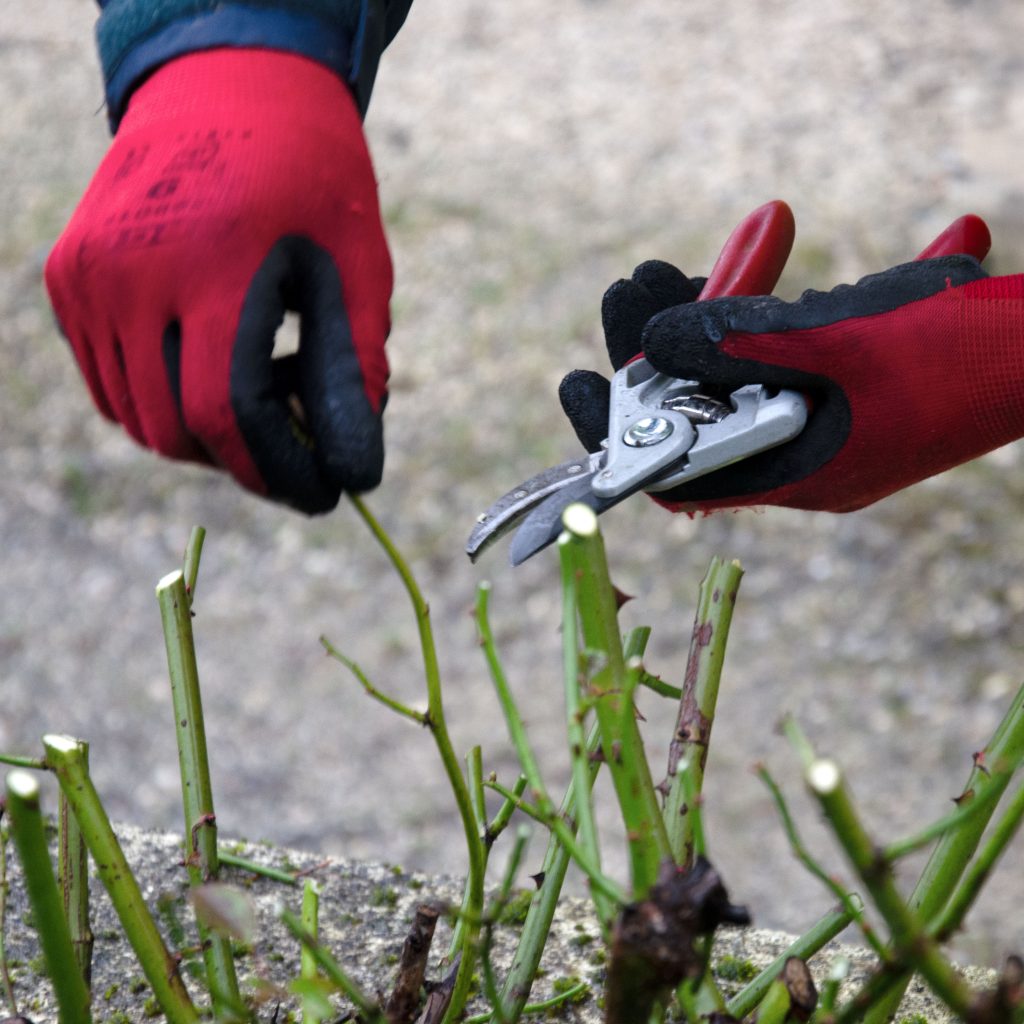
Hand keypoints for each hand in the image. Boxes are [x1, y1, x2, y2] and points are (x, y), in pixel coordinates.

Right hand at [45, 48, 391, 512]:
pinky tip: (213, 369)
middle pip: (177, 429)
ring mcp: (87, 273)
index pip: (227, 410)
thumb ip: (354, 372)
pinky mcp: (67, 276)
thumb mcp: (356, 266)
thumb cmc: (311, 178)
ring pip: (139, 417)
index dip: (277, 469)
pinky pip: (112, 383)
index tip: (322, 496)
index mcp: (213, 260)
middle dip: (246, 462)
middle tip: (300, 452)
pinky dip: (163, 403)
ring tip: (262, 389)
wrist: (227, 87)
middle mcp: (131, 269)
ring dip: (206, 436)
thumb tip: (357, 473)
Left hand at [560, 213, 1017, 512]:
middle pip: (710, 406)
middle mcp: (807, 451)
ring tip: (706, 249)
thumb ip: (747, 341)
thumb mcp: (845, 342)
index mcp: (797, 470)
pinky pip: (809, 340)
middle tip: (636, 284)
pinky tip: (776, 234)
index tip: (575, 382)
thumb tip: (652, 341)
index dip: (621, 435)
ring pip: (755, 365)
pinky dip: (794, 296)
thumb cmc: (969, 357)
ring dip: (729, 303)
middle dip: (670, 343)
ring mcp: (836, 417)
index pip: (681, 470)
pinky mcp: (864, 378)